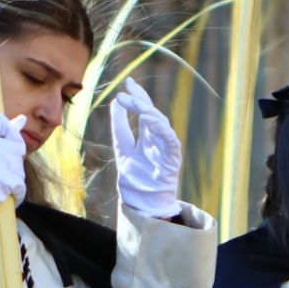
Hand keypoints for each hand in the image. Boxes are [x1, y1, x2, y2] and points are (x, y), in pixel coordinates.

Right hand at [0, 112, 27, 220]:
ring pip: (18, 166)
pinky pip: (20, 184)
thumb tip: (22, 119)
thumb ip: (1, 134)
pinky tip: (1, 193)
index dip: (7, 132)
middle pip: (16, 146)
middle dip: (11, 160)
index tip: (0, 144)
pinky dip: (15, 191)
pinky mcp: (2, 182)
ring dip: (12, 176)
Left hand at [110, 77, 182, 218]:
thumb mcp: (122, 149)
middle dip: (141, 99)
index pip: (144, 112)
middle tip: (129, 87)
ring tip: (133, 101)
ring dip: (147, 111)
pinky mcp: (173, 158)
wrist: (142, 204)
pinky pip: (169, 139)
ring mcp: (167, 148)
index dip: (138, 97)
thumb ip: (120, 128)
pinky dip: (160, 127)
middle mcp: (159, 140)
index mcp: (148, 138)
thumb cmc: (135, 181)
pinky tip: (148, 117)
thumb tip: (115, 102)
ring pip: (161, 123)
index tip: (128, 82)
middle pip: (152, 114)